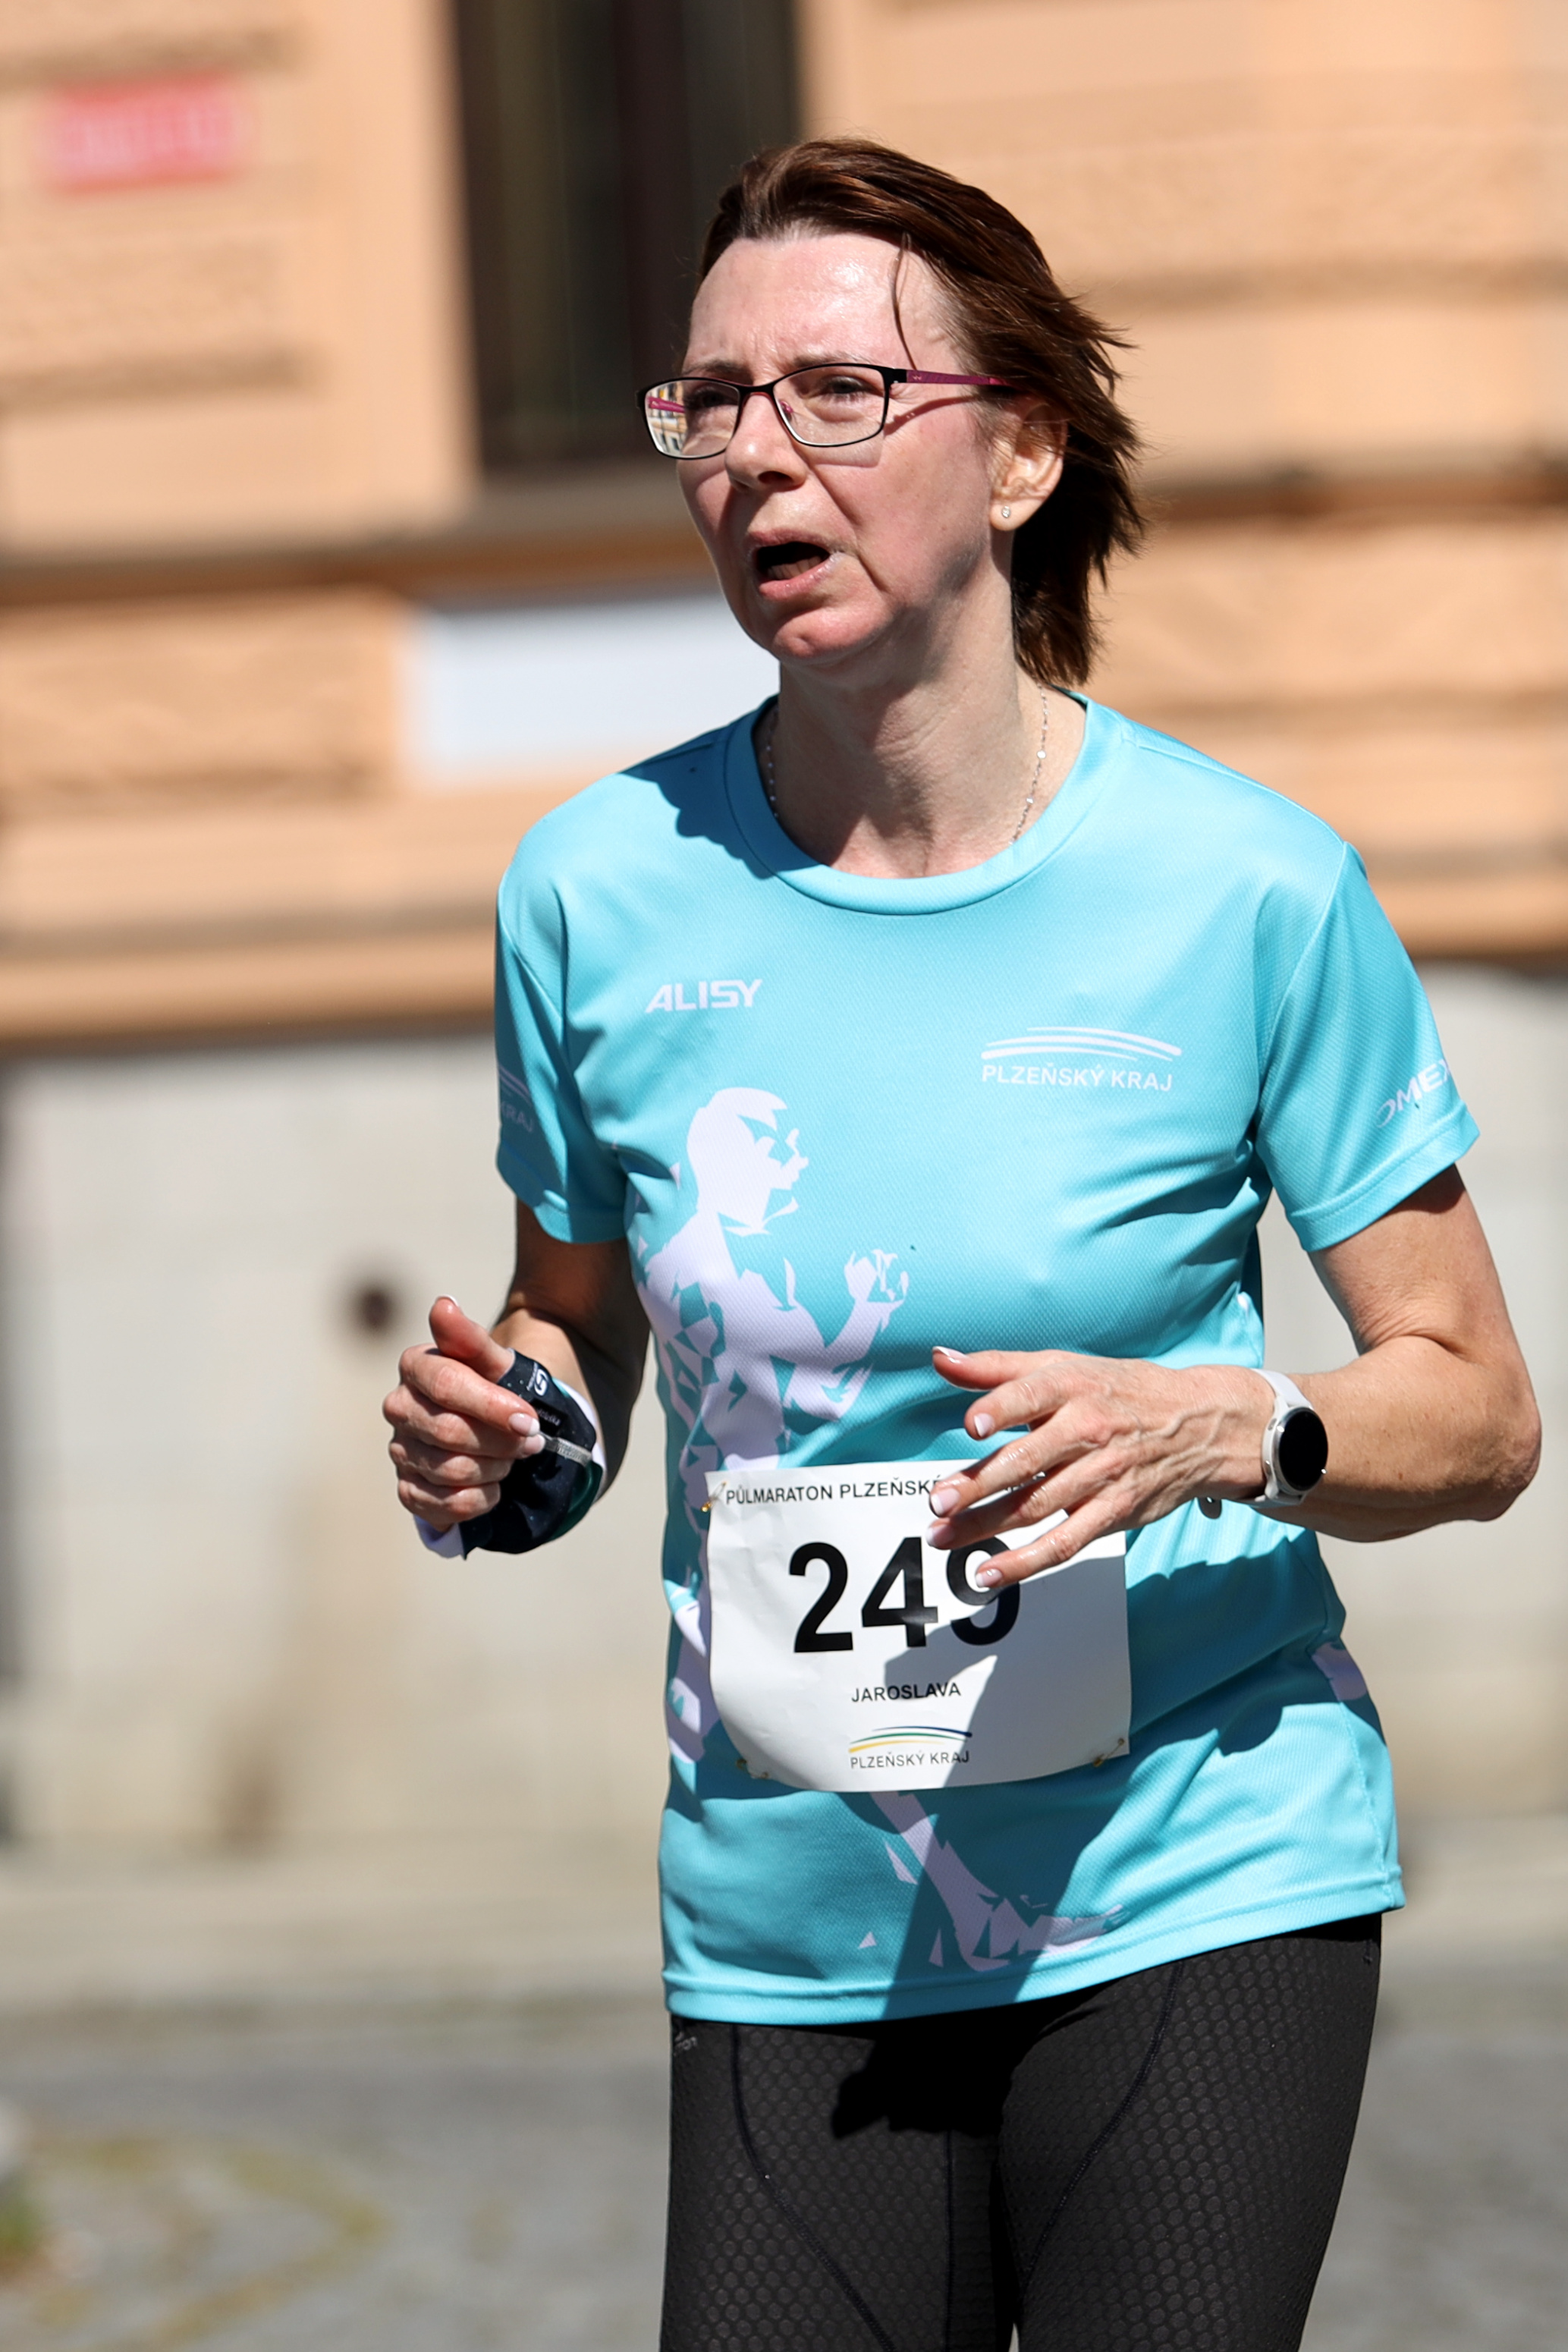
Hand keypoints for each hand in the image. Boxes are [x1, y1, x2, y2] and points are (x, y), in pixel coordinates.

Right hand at [383, 1297, 544, 1532]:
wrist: (502, 1426)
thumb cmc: (498, 1385)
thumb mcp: (497, 1361)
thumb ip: (471, 1337)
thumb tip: (442, 1305)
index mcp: (416, 1366)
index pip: (447, 1386)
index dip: (492, 1406)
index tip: (529, 1419)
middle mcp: (399, 1407)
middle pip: (448, 1432)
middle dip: (500, 1441)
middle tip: (531, 1441)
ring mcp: (400, 1450)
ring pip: (449, 1470)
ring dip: (494, 1468)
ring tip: (512, 1458)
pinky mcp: (408, 1489)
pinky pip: (440, 1506)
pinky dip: (477, 1500)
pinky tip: (494, 1485)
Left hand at [924, 1347, 1271, 1585]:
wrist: (1201, 1425)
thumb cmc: (1118, 1391)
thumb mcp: (1064, 1367)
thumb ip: (997, 1368)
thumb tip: (939, 1359)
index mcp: (1072, 1387)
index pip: (1033, 1396)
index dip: (1003, 1409)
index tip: (973, 1425)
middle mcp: (1088, 1431)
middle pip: (1028, 1461)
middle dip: (980, 1482)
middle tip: (938, 1499)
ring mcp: (1101, 1476)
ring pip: (1038, 1506)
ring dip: (986, 1525)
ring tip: (941, 1537)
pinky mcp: (1113, 1513)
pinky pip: (1064, 1543)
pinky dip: (1025, 1563)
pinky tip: (987, 1574)